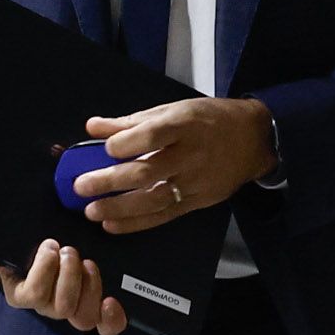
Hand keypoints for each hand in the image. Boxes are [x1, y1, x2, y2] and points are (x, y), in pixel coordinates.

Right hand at [0, 240, 126, 334]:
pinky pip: (105, 327)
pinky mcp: (95, 307)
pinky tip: (111, 301)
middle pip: (61, 307)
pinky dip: (111, 319)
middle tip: (69, 250)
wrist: (42, 231)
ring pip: (83, 317)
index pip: (33, 295)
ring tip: (87, 262)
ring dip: (89, 287)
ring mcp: (72, 308)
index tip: (51, 244)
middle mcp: (47, 306)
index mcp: (22, 294)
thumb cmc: (17, 242)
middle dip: (68, 275)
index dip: (44, 271)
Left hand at [75, 95, 277, 232]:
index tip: (106, 148)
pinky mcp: (197, 202)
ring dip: (118, 208)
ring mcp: (195, 182)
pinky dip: (136, 223)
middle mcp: (191, 155)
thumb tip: (94, 127)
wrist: (252, 139)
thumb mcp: (174, 109)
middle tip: (82, 187)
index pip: (154, 134)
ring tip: (92, 211)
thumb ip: (132, 121)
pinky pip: (163, 216)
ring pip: (153, 199)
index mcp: (185, 124)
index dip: (128, 143)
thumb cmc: (209, 119)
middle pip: (148, 171)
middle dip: (110, 182)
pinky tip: (113, 225)